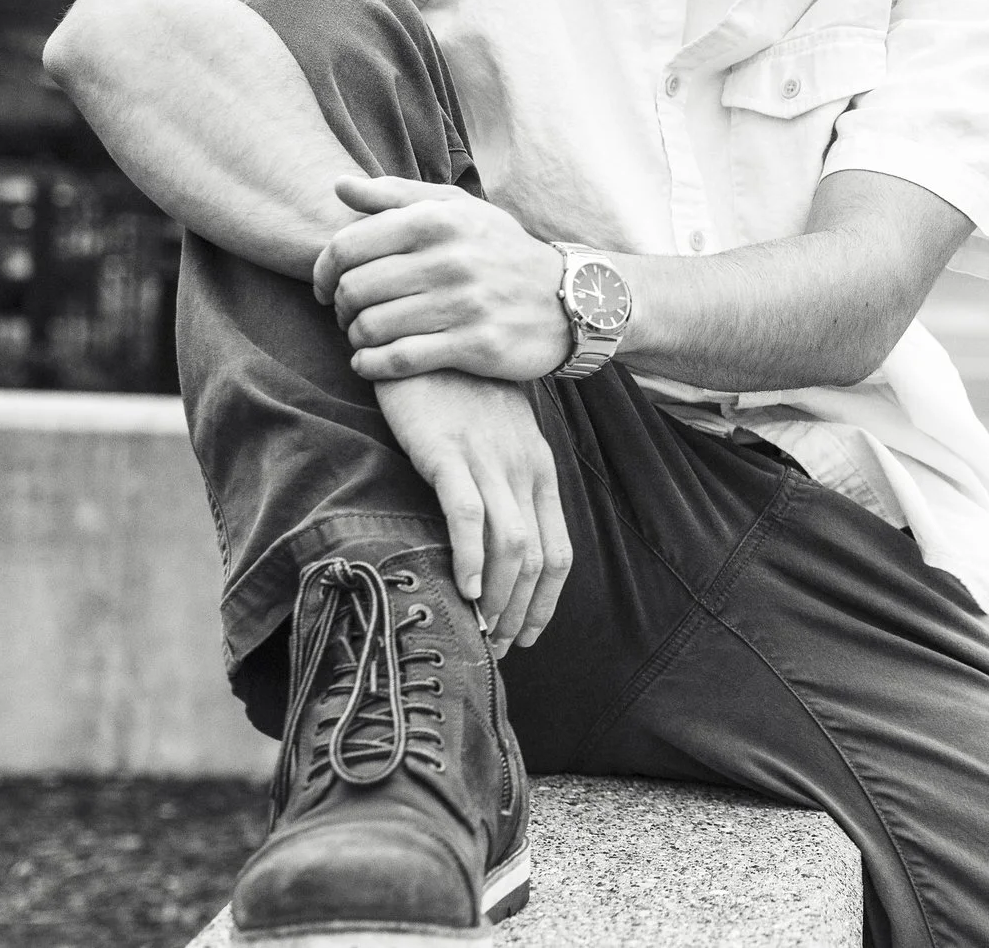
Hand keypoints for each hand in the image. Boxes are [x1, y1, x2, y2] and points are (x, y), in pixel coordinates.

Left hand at [316, 176, 569, 382]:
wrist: (570, 299)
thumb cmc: (501, 252)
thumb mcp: (459, 210)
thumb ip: (396, 196)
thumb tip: (339, 186)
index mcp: (438, 220)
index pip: (348, 246)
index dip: (323, 271)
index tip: (325, 287)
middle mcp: (450, 259)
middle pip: (354, 289)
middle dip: (339, 308)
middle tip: (346, 316)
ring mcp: (464, 303)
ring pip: (372, 327)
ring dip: (355, 338)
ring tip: (362, 338)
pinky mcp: (476, 344)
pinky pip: (400, 360)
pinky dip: (371, 365)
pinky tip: (369, 363)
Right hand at [375, 370, 571, 654]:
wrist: (428, 340)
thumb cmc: (459, 396)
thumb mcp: (497, 442)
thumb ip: (504, 487)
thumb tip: (498, 548)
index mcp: (540, 471)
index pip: (559, 553)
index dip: (545, 602)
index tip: (527, 636)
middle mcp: (524, 470)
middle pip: (537, 559)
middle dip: (520, 612)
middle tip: (496, 649)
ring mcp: (489, 461)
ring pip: (509, 546)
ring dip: (498, 599)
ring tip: (478, 632)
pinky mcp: (448, 453)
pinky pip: (469, 514)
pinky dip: (469, 558)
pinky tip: (462, 589)